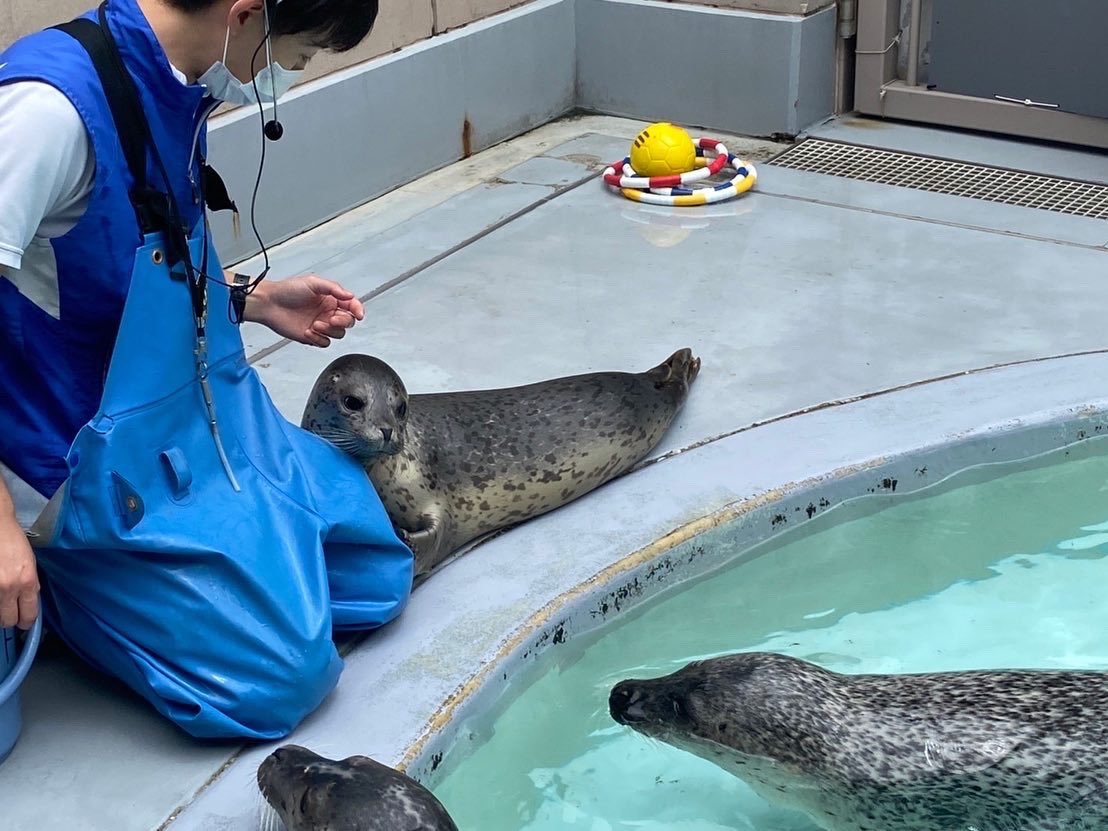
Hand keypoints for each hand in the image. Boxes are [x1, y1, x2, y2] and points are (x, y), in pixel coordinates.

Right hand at [0, 514, 38, 629]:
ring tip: (2, 597)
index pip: (28, 614)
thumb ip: (30, 584)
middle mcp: (9, 587)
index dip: (26, 622)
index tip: (24, 623)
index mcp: (27, 582)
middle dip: (9, 620)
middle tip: (9, 614)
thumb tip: (29, 601)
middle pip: (8, 620)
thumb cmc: (13, 542)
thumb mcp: (30, 563)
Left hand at [246, 274, 364, 346]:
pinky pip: (325, 343)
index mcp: (330, 299)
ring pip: (338, 334)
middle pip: (348, 322)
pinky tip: (308, 331)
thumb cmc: (286, 291)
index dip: (358, 310)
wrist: (269, 304)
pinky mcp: (312, 336)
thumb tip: (349, 295)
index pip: (352, 305)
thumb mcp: (313, 282)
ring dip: (329, 330)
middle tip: (331, 318)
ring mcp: (321, 325)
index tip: (359, 314)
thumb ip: (333, 288)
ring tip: (315, 324)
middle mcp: (327, 312)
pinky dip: (318, 339)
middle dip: (342, 321)